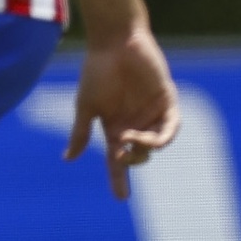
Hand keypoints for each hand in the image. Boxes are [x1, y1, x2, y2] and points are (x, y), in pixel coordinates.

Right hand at [66, 26, 179, 199]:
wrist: (115, 43)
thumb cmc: (97, 72)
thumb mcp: (86, 107)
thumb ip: (81, 133)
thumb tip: (68, 159)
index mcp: (114, 127)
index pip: (118, 160)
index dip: (119, 179)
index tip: (121, 198)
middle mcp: (135, 124)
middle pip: (139, 155)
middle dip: (132, 160)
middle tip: (121, 152)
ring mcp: (152, 113)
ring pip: (157, 143)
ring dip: (146, 148)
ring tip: (131, 140)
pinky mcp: (167, 101)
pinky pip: (171, 126)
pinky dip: (164, 136)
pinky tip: (152, 138)